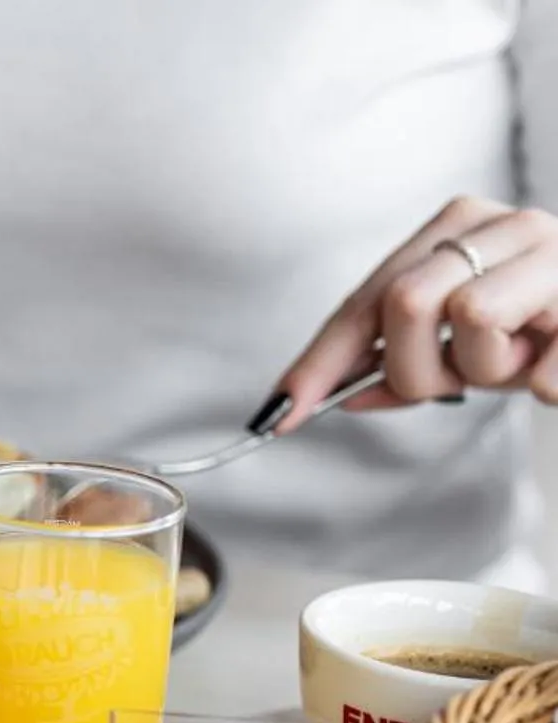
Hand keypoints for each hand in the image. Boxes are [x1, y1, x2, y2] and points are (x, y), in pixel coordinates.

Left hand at [273, 196, 557, 429]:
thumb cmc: (539, 329)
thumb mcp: (459, 345)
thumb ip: (391, 363)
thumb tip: (314, 399)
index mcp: (460, 223)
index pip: (367, 298)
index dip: (320, 361)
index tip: (277, 415)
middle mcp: (509, 223)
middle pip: (407, 303)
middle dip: (413, 370)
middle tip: (456, 380)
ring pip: (469, 321)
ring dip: (484, 372)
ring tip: (520, 360)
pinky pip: (538, 368)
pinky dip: (540, 386)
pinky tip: (556, 368)